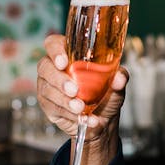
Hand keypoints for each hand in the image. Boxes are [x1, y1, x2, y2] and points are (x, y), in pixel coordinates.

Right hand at [36, 33, 128, 164]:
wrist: (103, 121)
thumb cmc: (107, 95)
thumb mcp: (117, 85)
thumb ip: (119, 78)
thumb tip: (120, 78)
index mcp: (69, 54)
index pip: (53, 44)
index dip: (55, 50)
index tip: (64, 62)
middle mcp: (54, 68)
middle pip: (45, 67)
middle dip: (59, 80)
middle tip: (74, 91)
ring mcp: (47, 86)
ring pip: (47, 89)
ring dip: (64, 100)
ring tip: (81, 109)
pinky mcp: (47, 104)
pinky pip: (52, 107)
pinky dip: (68, 113)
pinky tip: (81, 117)